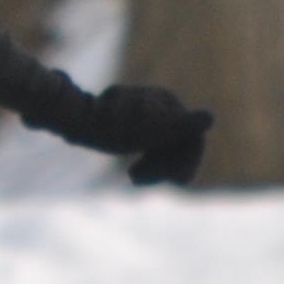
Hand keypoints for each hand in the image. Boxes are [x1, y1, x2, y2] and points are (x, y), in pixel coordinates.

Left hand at [51, 83, 212, 185]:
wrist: (73, 119)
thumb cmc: (109, 126)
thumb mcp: (146, 130)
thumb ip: (178, 125)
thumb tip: (210, 118)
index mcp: (167, 102)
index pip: (193, 138)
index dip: (188, 162)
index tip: (177, 181)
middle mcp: (160, 104)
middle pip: (179, 144)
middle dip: (166, 166)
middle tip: (140, 178)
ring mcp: (146, 113)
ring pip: (164, 148)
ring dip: (155, 168)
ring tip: (134, 177)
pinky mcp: (134, 124)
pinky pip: (151, 148)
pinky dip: (147, 164)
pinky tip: (133, 175)